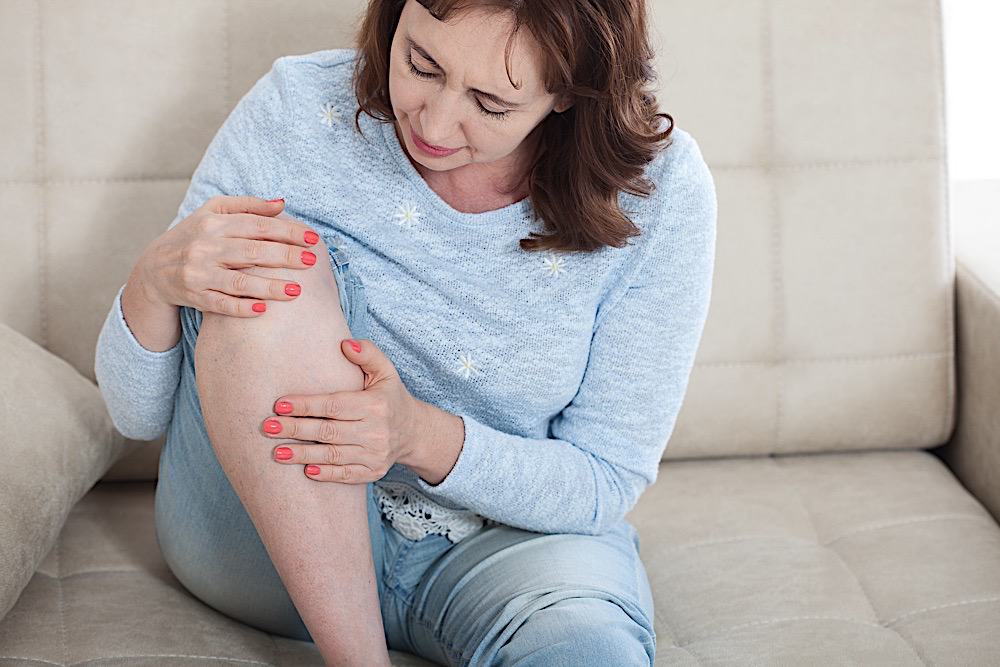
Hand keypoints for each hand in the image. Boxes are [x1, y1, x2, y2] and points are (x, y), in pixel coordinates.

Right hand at [139, 195, 321, 316]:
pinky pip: (221, 304)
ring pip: (239, 281)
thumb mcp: (213, 212)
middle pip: (252, 252)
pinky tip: (264, 309)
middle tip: (311, 261)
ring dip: (270, 287)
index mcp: (213, 223)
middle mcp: (205, 247)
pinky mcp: (194, 296)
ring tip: (297, 290)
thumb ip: (248, 206)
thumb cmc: (194, 236)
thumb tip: (282, 203)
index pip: (257, 226)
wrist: (153, 268)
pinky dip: (242, 307)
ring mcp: (199, 273)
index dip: (287, 232)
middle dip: (285, 256)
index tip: (312, 239)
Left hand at [261, 338, 425, 482]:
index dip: (305, 405)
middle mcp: (375, 431)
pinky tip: (305, 470)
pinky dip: (326, 474)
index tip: (279, 405)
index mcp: (375, 405)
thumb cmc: (391, 397)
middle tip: (267, 428)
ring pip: (332, 455)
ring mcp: (374, 455)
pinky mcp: (372, 472)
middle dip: (295, 430)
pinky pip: (345, 475)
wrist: (414, 432)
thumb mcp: (386, 371)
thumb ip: (367, 353)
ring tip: (277, 453)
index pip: (333, 405)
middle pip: (328, 431)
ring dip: (302, 455)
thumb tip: (345, 343)